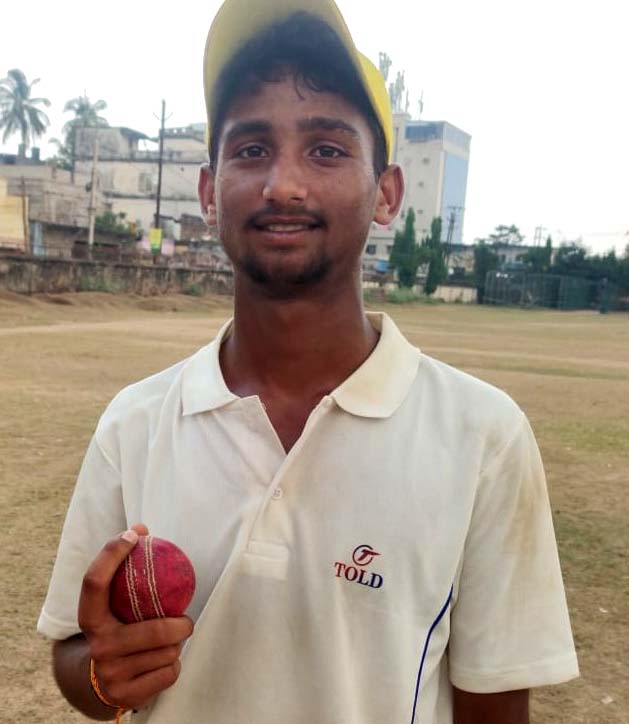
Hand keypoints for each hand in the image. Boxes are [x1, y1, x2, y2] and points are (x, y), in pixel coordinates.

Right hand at [78, 524, 193, 711]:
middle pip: (154, 629)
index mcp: (90, 619)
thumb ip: (125, 576)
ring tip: (170, 643)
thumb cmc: (116, 631)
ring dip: (175, 646)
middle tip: (186, 621)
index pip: (94, 581)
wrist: (95, 685)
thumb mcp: (112, 608)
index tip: (135, 533)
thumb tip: (141, 528)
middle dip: (180, 625)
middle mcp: (98, 646)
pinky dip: (173, 666)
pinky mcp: (126, 697)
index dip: (111, 553)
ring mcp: (111, 674)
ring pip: (166, 652)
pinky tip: (164, 662)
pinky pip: (168, 673)